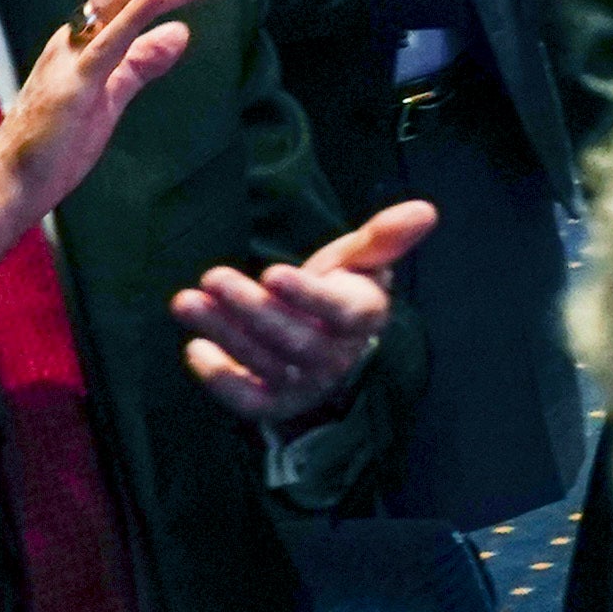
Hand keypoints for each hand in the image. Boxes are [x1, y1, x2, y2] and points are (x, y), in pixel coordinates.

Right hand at [0, 0, 236, 307]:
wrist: (9, 187)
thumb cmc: (55, 146)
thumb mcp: (111, 98)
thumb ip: (142, 65)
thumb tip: (180, 33)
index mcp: (84, 43)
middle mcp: (76, 39)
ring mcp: (73, 57)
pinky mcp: (74, 82)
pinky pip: (109, 40)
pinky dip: (136, 11)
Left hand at [174, 199, 430, 424]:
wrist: (329, 339)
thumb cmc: (342, 288)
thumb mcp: (360, 258)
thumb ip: (385, 236)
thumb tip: (426, 209)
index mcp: (363, 317)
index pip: (338, 312)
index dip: (305, 296)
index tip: (271, 273)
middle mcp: (337, 357)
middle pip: (293, 339)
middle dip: (250, 309)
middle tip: (212, 277)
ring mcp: (305, 384)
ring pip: (263, 363)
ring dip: (223, 332)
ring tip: (186, 301)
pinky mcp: (276, 403)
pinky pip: (249, 400)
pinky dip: (221, 381)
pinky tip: (195, 348)